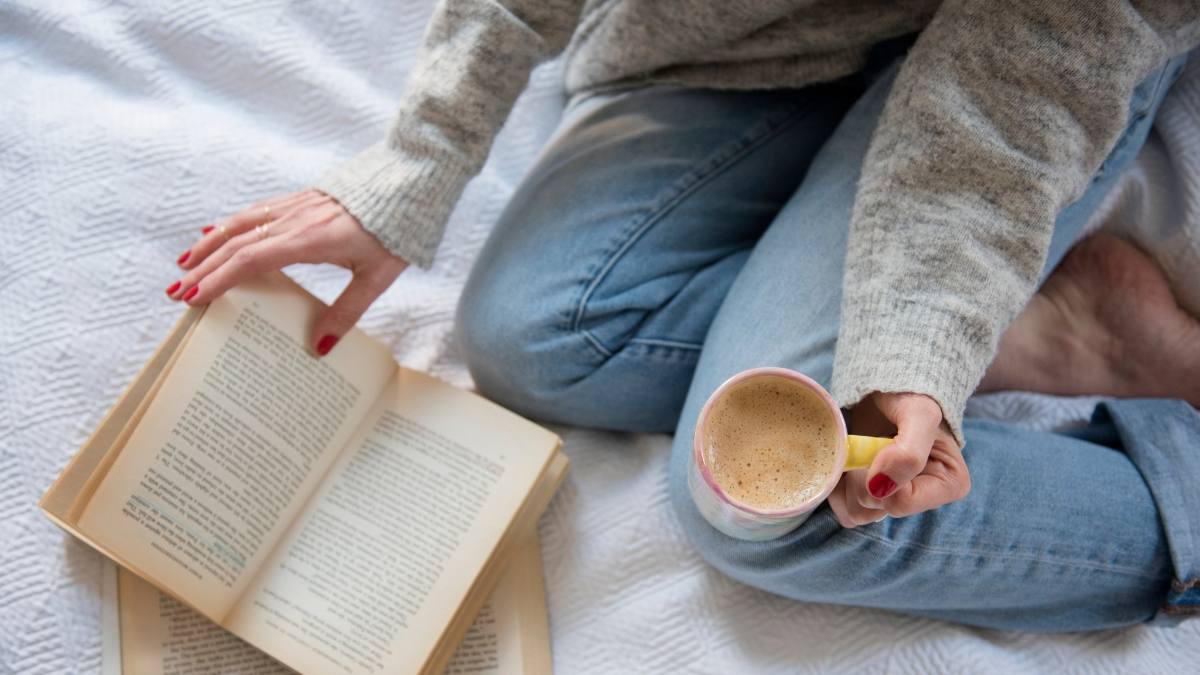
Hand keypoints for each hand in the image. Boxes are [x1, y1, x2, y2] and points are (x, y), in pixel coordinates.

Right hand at [167, 189, 407, 355]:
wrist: (410, 180)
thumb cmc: (397, 231)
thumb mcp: (377, 278)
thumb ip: (347, 312)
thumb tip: (320, 347)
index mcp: (309, 240)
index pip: (250, 260)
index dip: (219, 279)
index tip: (194, 298)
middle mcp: (294, 220)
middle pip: (236, 244)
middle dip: (202, 268)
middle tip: (176, 293)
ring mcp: (295, 206)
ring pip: (240, 223)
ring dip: (209, 243)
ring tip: (184, 263)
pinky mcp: (301, 199)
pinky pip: (256, 211)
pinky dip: (230, 223)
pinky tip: (217, 230)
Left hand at [826, 392, 969, 527]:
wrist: (887, 386)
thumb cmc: (910, 394)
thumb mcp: (920, 414)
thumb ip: (908, 454)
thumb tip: (879, 488)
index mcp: (949, 485)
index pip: (900, 503)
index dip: (880, 475)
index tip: (881, 444)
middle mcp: (923, 499)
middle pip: (873, 509)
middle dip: (861, 474)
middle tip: (866, 443)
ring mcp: (894, 499)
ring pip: (856, 513)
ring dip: (845, 480)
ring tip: (856, 451)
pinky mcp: (869, 496)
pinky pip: (843, 508)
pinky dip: (836, 486)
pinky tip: (845, 462)